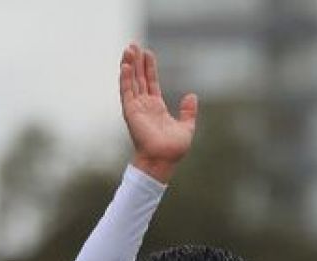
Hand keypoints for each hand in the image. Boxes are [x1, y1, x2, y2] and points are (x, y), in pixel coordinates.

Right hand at [119, 43, 197, 182]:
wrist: (164, 159)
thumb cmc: (173, 149)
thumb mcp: (186, 126)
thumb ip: (188, 111)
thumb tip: (191, 96)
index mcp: (155, 108)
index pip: (150, 83)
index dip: (149, 68)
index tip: (147, 53)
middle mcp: (144, 106)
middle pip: (139, 78)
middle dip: (137, 61)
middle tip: (134, 44)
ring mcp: (136, 108)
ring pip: (131, 82)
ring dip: (129, 65)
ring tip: (129, 49)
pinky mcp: (131, 112)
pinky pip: (126, 92)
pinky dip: (125, 78)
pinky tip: (126, 65)